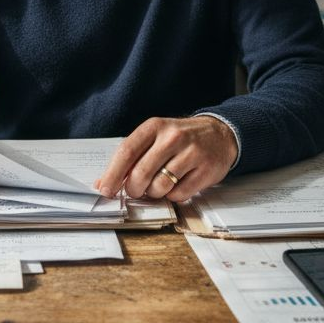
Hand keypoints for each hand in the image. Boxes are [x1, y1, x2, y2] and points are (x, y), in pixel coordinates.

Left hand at [95, 116, 236, 202]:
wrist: (220, 135)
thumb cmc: (180, 139)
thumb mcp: (155, 138)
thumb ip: (131, 157)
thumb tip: (103, 183)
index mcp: (155, 127)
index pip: (127, 151)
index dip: (113, 174)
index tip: (105, 189)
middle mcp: (173, 137)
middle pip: (141, 173)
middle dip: (133, 189)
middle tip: (136, 190)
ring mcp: (191, 153)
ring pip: (159, 187)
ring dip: (154, 193)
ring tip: (160, 184)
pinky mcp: (205, 170)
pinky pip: (179, 194)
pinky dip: (173, 195)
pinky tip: (177, 184)